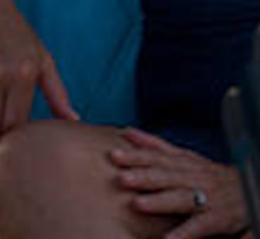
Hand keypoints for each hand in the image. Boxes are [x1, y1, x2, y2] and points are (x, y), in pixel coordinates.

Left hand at [110, 128, 249, 238]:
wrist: (248, 190)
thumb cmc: (208, 174)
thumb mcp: (185, 156)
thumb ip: (156, 145)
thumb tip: (126, 132)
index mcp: (184, 162)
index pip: (157, 157)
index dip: (136, 156)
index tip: (113, 155)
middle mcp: (194, 178)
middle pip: (167, 176)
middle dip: (144, 177)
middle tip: (121, 178)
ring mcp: (206, 198)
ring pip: (182, 198)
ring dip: (160, 201)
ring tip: (138, 204)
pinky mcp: (217, 219)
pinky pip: (200, 226)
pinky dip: (184, 233)